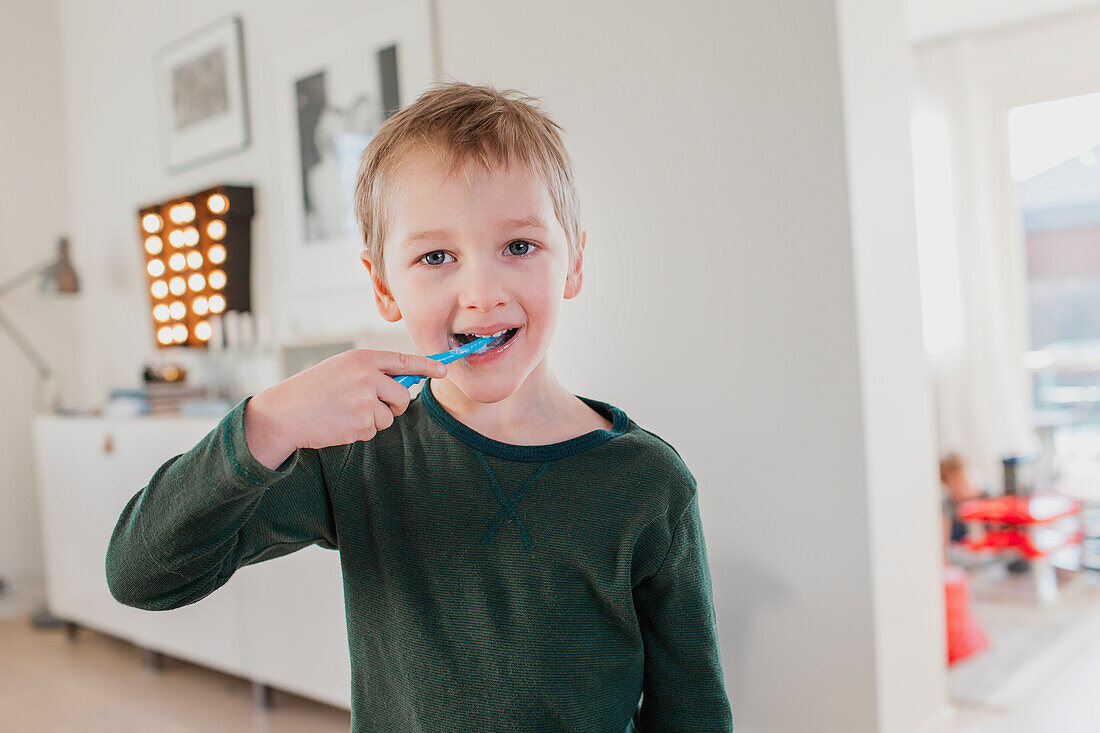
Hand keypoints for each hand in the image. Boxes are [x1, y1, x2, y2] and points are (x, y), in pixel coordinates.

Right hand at [244, 349, 446, 469]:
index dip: (427, 366)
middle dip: (394, 405)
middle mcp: (367, 376)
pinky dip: (361, 430)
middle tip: (369, 405)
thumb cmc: (314, 390)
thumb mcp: (342, 369)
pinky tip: (340, 423)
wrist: (284, 413)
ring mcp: (365, 399)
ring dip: (373, 419)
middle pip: (402, 395)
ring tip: (345, 412)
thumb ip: (372, 372)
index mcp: (363, 359)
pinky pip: (374, 430)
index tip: (444, 370)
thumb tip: (407, 383)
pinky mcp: (361, 422)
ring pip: (389, 416)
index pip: (403, 361)